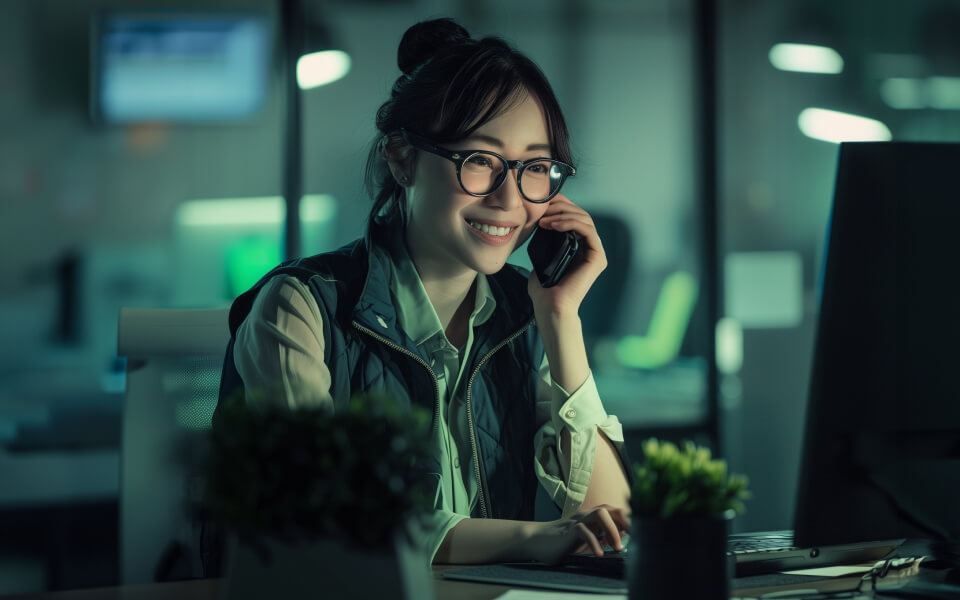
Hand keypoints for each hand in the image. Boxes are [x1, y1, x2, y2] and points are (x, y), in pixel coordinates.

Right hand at [523, 504, 629, 564]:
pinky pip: (584, 531)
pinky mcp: (568, 531)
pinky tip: (599, 554)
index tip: (639, 533)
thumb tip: (623, 536)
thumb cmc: (561, 541)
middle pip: (610, 508)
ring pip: (600, 513)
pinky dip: (594, 543)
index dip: (628, 519)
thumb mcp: (585, 538)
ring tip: (617, 547)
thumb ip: (602, 535)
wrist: (536, 540)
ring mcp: (577, 520)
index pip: (614, 510)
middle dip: (625, 521)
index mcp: (591, 517)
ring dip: (612, 530)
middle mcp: (586, 515)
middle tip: (634, 537)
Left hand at [527, 194, 606, 316]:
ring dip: (563, 214)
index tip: (542, 200)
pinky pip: (588, 230)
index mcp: (578, 246)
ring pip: (585, 219)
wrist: (550, 307)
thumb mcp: (541, 258)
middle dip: (561, 206)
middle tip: (542, 206)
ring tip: (544, 219)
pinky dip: (570, 223)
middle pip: (581, 214)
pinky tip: (553, 224)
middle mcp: (590, 247)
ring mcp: (595, 252)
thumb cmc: (544, 289)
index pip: (573, 216)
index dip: (560, 205)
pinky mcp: (597, 257)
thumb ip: (543, 242)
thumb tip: (538, 224)